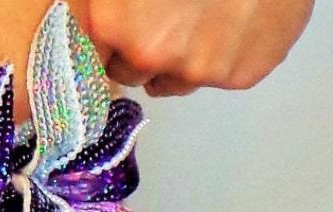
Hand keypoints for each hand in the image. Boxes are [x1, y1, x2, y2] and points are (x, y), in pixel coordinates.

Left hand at [83, 0, 314, 96]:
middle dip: (146, 54)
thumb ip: (108, 5)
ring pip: (180, 82)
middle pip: (136, 75)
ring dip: (186, 60)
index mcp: (111, 27)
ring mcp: (197, 70)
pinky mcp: (240, 75)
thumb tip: (91, 26)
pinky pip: (224, 76)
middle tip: (171, 18)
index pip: (91, 61)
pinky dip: (229, 55)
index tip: (123, 33)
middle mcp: (148, 57)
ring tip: (207, 18)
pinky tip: (238, 21)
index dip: (110, 46)